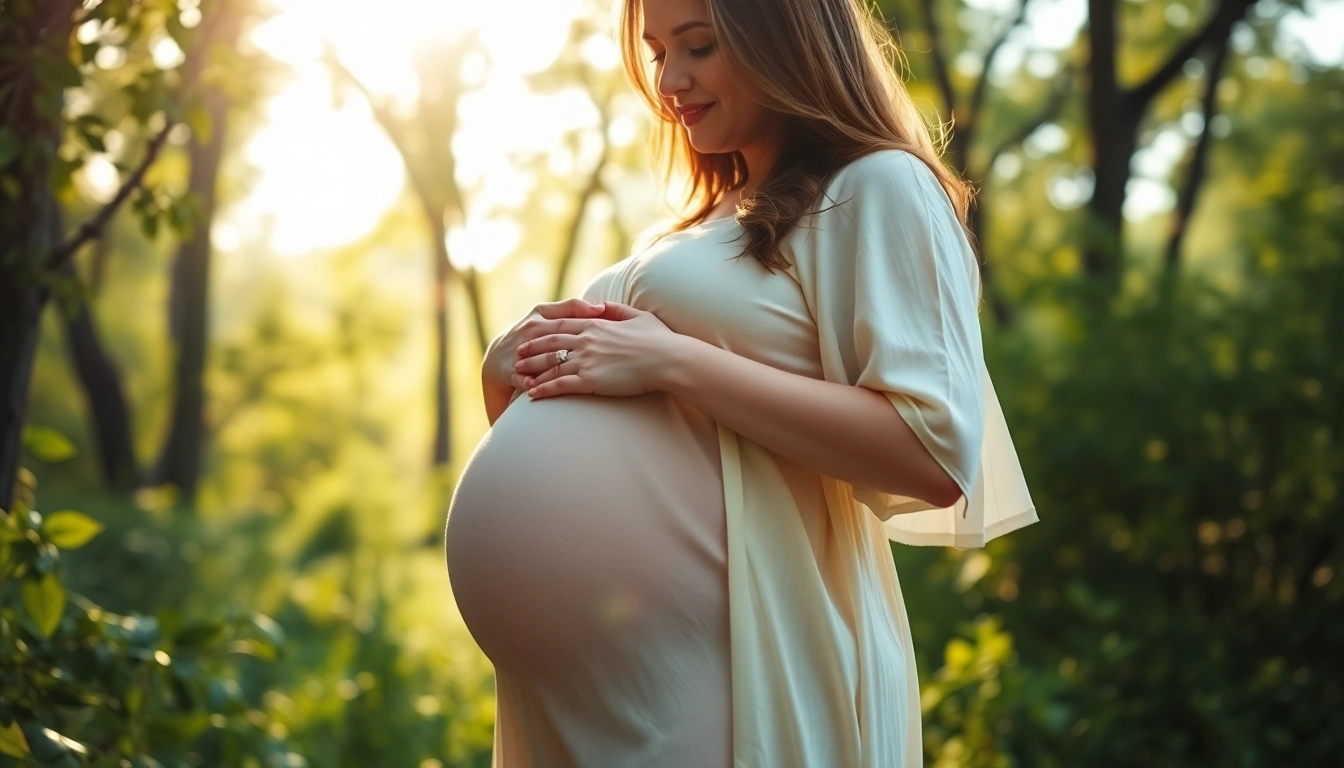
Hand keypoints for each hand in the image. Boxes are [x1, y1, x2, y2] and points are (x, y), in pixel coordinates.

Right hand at [483, 298, 608, 391]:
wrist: (499, 354)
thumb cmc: (533, 333)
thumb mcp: (547, 315)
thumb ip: (573, 309)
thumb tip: (602, 308)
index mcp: (542, 315)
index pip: (567, 315)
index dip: (587, 317)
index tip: (605, 322)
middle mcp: (530, 330)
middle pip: (555, 338)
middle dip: (577, 346)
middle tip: (600, 353)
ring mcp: (520, 351)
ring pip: (540, 358)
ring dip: (554, 366)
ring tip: (574, 373)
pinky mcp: (511, 370)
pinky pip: (522, 378)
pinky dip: (530, 382)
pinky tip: (539, 387)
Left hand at [515, 302, 679, 398]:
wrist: (668, 359)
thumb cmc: (660, 339)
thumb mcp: (638, 316)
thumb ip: (616, 309)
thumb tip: (601, 305)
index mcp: (596, 325)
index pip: (561, 327)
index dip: (542, 333)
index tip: (531, 337)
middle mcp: (587, 340)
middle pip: (550, 345)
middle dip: (531, 351)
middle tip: (517, 357)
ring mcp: (587, 360)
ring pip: (551, 366)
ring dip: (532, 371)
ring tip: (518, 376)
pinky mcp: (591, 379)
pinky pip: (560, 385)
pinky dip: (544, 389)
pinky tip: (533, 395)